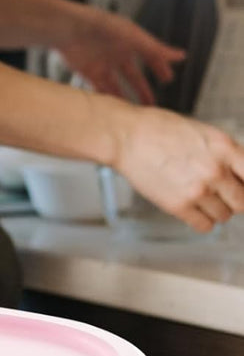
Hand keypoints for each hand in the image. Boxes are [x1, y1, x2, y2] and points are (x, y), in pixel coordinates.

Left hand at [55, 3, 184, 104]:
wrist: (69, 29)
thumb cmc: (101, 26)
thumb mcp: (133, 37)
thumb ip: (155, 50)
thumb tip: (180, 55)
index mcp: (129, 42)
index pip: (148, 56)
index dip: (159, 67)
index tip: (168, 79)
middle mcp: (116, 53)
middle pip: (133, 75)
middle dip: (142, 89)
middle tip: (152, 104)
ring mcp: (102, 63)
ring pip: (117, 85)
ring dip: (125, 97)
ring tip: (134, 112)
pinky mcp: (87, 71)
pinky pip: (100, 88)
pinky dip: (107, 98)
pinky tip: (115, 109)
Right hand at [112, 110, 243, 231]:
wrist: (124, 136)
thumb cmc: (157, 129)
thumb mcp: (201, 132)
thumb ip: (223, 153)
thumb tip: (237, 173)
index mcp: (225, 148)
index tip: (239, 187)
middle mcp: (216, 171)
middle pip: (242, 201)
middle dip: (233, 199)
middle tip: (220, 194)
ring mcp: (198, 190)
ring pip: (224, 215)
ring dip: (215, 210)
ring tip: (199, 198)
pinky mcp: (178, 205)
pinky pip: (204, 225)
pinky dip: (201, 221)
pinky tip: (192, 209)